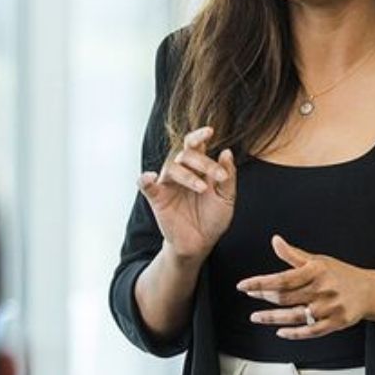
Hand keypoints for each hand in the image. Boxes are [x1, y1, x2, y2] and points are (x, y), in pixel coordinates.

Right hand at [138, 126, 235, 262]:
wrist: (201, 243)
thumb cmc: (213, 218)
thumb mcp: (227, 198)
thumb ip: (229, 176)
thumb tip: (227, 152)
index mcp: (198, 168)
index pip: (196, 145)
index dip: (200, 135)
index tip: (210, 131)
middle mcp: (182, 172)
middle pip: (186, 154)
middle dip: (203, 162)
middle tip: (219, 176)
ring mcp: (168, 184)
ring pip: (171, 167)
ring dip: (187, 175)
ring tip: (202, 188)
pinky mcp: (156, 198)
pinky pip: (146, 185)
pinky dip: (146, 179)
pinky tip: (150, 177)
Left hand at [238, 235, 374, 339]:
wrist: (369, 291)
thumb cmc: (340, 274)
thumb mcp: (318, 260)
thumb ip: (293, 254)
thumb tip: (275, 241)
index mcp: (316, 271)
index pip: (282, 278)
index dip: (260, 282)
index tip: (244, 285)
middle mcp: (322, 289)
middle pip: (285, 297)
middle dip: (263, 297)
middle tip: (250, 295)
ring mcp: (329, 308)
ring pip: (294, 316)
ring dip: (272, 318)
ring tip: (256, 317)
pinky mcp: (335, 323)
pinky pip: (310, 331)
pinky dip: (294, 333)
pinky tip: (280, 331)